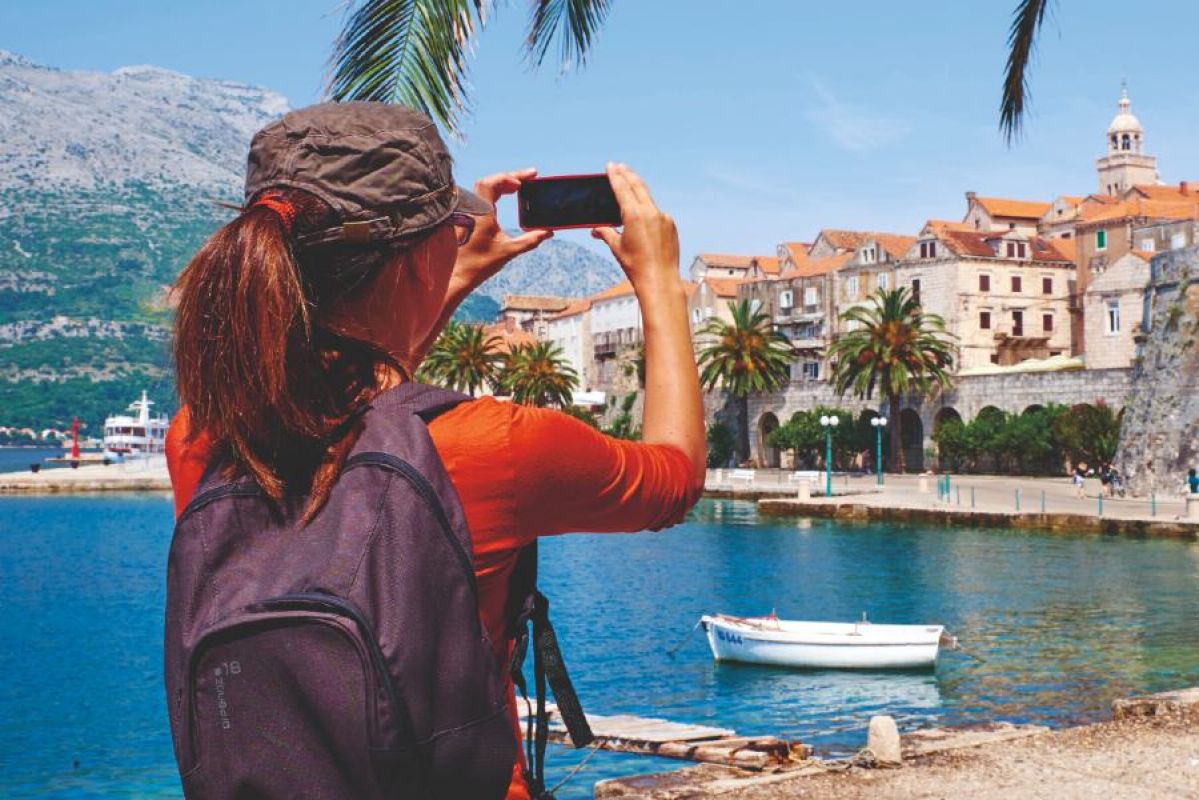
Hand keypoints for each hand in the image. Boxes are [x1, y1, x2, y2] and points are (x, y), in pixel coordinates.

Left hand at [450, 168, 552, 294]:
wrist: (457, 274)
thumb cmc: (479, 264)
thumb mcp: (509, 251)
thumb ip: (530, 240)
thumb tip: (548, 233)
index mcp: (481, 212)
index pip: (493, 183)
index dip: (509, 178)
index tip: (525, 181)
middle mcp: (472, 208)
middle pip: (490, 182)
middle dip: (510, 178)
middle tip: (529, 178)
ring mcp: (467, 212)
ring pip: (484, 188)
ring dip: (502, 184)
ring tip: (519, 186)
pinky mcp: (466, 217)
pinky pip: (481, 196)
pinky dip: (494, 192)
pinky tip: (504, 195)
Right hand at [591, 163, 679, 291]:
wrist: (660, 281)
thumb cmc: (636, 266)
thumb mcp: (617, 247)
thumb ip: (606, 233)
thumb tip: (595, 229)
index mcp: (634, 215)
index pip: (622, 188)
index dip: (615, 176)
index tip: (611, 165)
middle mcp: (651, 212)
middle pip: (638, 186)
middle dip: (628, 175)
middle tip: (620, 166)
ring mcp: (663, 218)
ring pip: (648, 199)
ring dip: (639, 191)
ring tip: (631, 185)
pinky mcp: (671, 225)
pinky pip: (657, 213)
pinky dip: (649, 210)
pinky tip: (643, 213)